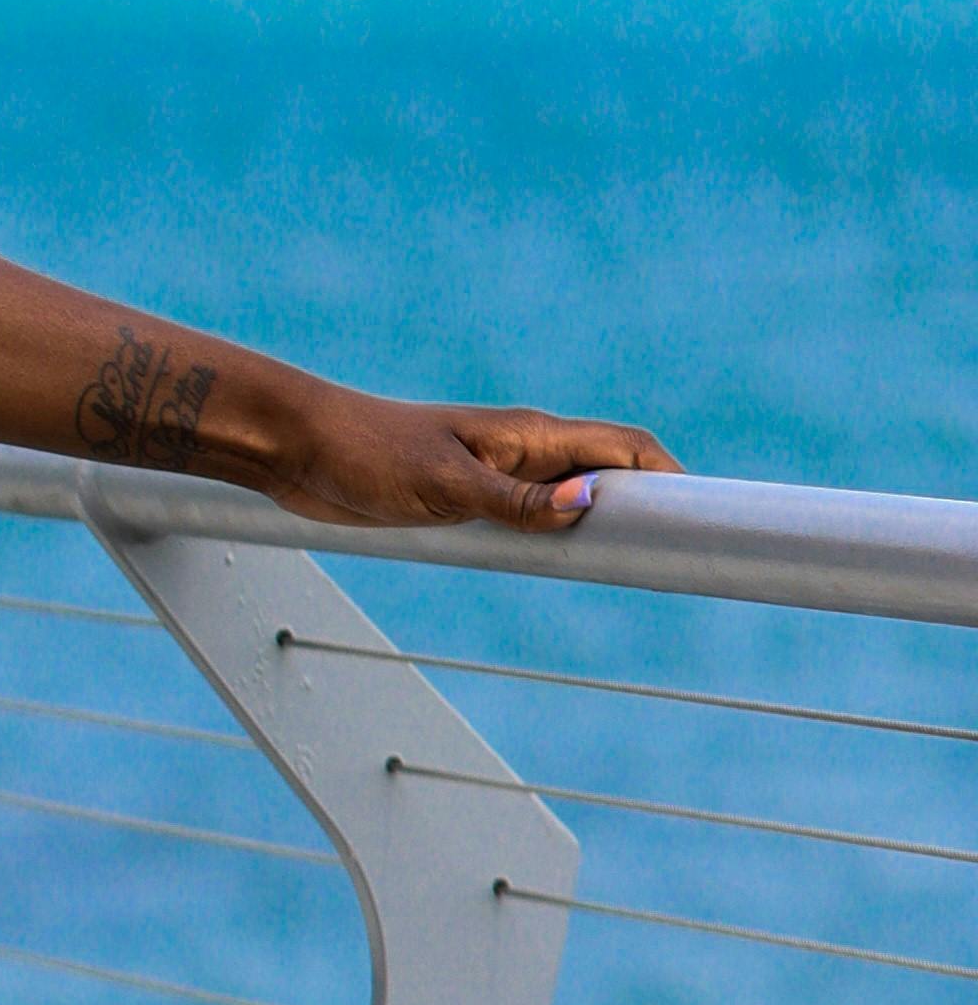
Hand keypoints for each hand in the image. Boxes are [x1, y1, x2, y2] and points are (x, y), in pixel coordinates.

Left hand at [254, 387, 675, 534]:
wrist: (298, 447)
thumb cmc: (364, 452)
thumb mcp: (442, 485)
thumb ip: (513, 500)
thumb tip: (590, 504)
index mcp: (528, 434)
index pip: (624, 447)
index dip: (671, 479)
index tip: (707, 520)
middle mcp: (521, 451)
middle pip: (608, 474)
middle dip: (649, 508)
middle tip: (681, 560)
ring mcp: (495, 474)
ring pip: (570, 498)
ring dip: (603, 526)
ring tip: (637, 570)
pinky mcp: (464, 498)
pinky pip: (529, 516)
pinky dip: (556, 536)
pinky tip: (562, 565)